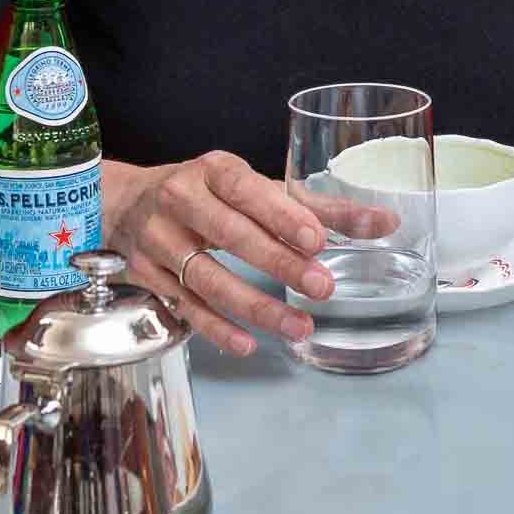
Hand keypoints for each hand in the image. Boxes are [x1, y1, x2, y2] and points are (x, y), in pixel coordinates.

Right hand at [101, 151, 389, 356]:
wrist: (127, 203)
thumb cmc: (209, 195)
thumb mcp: (258, 190)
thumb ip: (322, 209)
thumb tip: (386, 223)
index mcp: (212, 170)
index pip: (245, 188)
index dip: (279, 213)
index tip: (316, 239)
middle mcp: (181, 200)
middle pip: (230, 235)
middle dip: (278, 262)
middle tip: (321, 288)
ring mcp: (160, 240)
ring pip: (207, 278)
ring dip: (255, 306)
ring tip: (299, 325)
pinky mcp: (149, 275)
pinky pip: (185, 306)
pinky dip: (217, 328)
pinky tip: (249, 343)